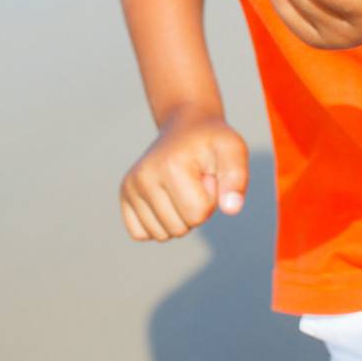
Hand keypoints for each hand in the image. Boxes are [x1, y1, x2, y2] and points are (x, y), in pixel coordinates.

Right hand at [119, 106, 246, 241]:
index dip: (211, 199)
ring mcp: (130, 186)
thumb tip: (231, 209)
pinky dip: (159, 224)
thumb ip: (237, 178)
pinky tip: (166, 197)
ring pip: (162, 235)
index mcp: (171, 166)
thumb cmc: (212, 141)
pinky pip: (141, 234)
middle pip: (180, 228)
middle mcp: (144, 177)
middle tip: (194, 180)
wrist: (186, 125)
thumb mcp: (233, 149)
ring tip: (181, 186)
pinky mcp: (124, 195)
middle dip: (195, 210)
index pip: (198, 214)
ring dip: (178, 217)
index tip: (207, 175)